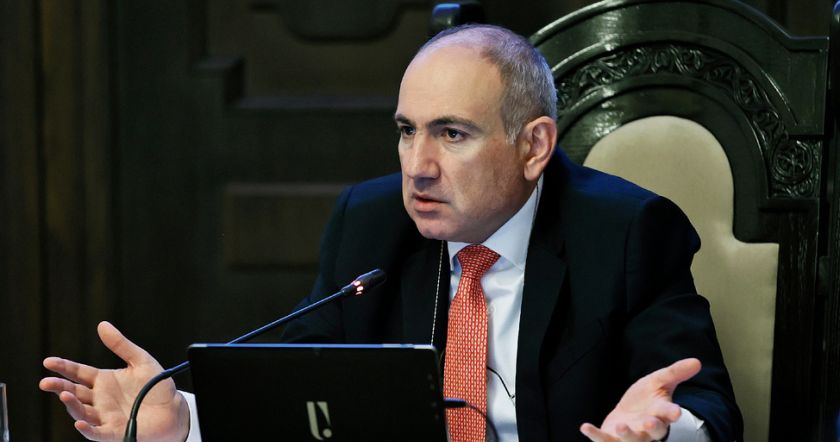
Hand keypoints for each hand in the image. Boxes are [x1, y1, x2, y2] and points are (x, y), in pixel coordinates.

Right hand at [39, 321, 189, 441]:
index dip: (63, 367)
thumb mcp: (140, 360)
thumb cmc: (156, 386)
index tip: (49, 362)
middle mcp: (100, 399)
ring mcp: (105, 416)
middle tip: (46, 382)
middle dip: (59, 387)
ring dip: (71, 405)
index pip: (78, 373)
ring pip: (81, 412)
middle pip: (74, 392)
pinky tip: (80, 423)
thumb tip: (102, 325)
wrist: (174, 409)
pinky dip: (88, 429)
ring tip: (65, 395)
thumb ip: (121, 345)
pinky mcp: (115, 431)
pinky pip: (97, 432)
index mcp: (103, 381)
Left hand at [580, 358, 700, 441]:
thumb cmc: (647, 398)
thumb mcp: (659, 381)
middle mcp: (647, 429)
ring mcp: (630, 436)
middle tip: (648, 423)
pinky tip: (585, 426)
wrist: (629, 413)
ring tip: (620, 426)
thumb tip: (697, 361)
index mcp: (660, 413)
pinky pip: (603, 439)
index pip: (668, 414)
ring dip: (626, 435)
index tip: (676, 411)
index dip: (671, 413)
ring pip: (631, 440)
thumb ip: (676, 373)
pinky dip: (594, 435)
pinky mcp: (612, 438)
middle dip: (651, 428)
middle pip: (653, 432)